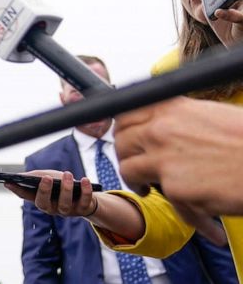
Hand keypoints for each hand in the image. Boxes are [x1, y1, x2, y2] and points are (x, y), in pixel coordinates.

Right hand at [4, 169, 97, 217]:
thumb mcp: (49, 178)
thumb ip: (36, 176)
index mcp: (40, 199)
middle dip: (44, 191)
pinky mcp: (82, 209)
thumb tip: (22, 176)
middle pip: (44, 204)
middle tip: (46, 178)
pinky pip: (84, 201)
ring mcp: (66, 211)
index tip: (8, 181)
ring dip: (66, 188)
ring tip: (67, 174)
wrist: (85, 196)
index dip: (15, 190)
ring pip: (64, 204)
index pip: (25, 196)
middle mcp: (51, 208)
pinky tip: (84, 180)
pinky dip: (85, 190)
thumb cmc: (61, 185)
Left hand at [116, 97, 242, 243]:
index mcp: (169, 109)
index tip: (127, 139)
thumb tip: (161, 124)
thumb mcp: (209, 114)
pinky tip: (205, 221)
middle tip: (137, 166)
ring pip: (128, 171)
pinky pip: (170, 204)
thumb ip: (179, 118)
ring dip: (135, 183)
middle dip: (125, 156)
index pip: (124, 115)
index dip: (123, 130)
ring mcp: (164, 160)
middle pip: (120, 143)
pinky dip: (190, 215)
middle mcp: (160, 131)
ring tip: (147, 188)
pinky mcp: (175, 189)